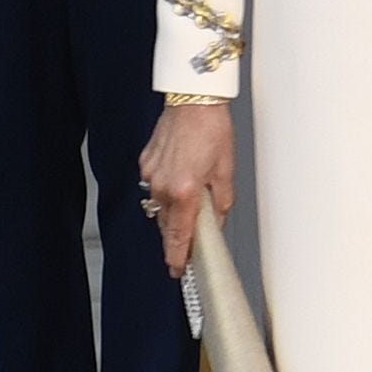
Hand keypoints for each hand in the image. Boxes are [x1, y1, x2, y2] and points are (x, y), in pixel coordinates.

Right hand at [140, 101, 235, 278]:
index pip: (179, 235)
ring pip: (159, 206)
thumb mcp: (225, 170)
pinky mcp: (145, 163)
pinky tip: (181, 176)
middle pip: (167, 224)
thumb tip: (216, 222)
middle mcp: (163, 185)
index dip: (177, 256)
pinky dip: (167, 189)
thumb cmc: (212, 130)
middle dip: (177, 234)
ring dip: (173, 210)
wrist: (193, 101)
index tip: (177, 270)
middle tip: (190, 241)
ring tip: (191, 198)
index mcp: (185, 190)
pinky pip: (154, 186)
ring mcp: (150, 174)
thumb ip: (220, 203)